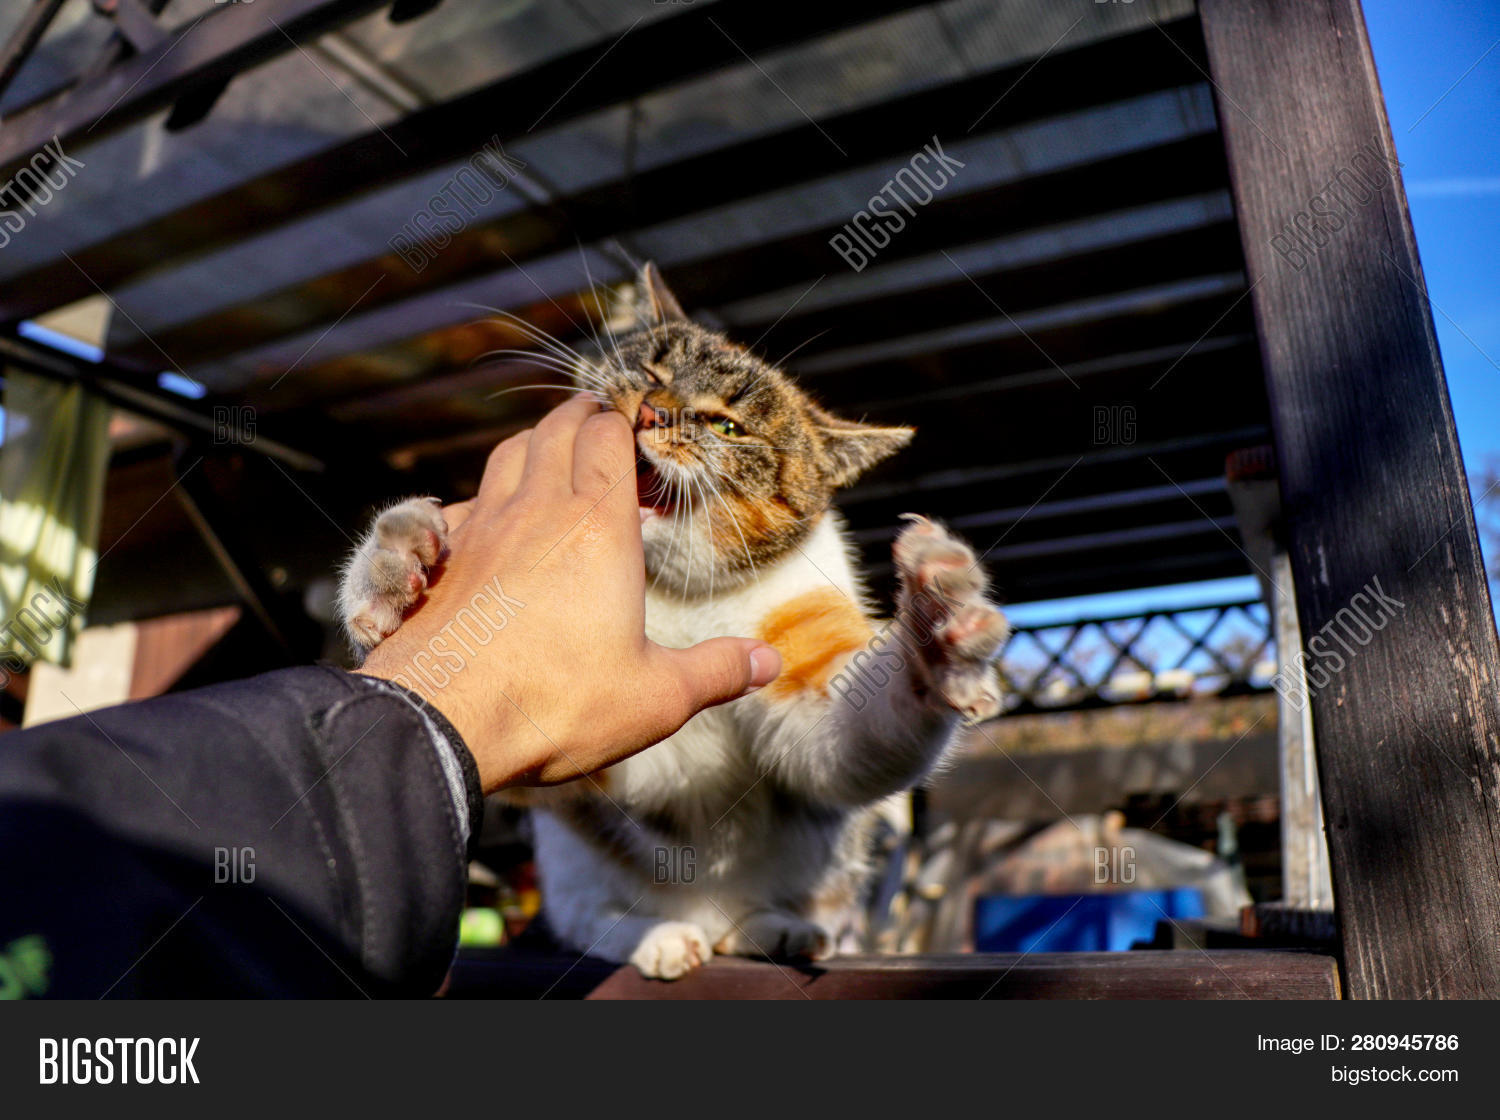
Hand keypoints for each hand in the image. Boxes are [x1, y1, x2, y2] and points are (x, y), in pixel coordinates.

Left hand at [357, 396, 780, 790]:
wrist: (439, 721)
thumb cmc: (553, 703)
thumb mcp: (655, 698)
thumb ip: (716, 671)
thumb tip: (768, 660)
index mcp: (598, 529)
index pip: (609, 435)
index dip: (629, 426)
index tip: (648, 446)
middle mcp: (537, 512)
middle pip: (557, 428)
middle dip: (585, 420)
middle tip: (607, 434)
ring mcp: (483, 529)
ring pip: (508, 453)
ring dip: (536, 445)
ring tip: (556, 461)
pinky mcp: (443, 558)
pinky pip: (464, 500)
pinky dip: (486, 494)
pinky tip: (495, 522)